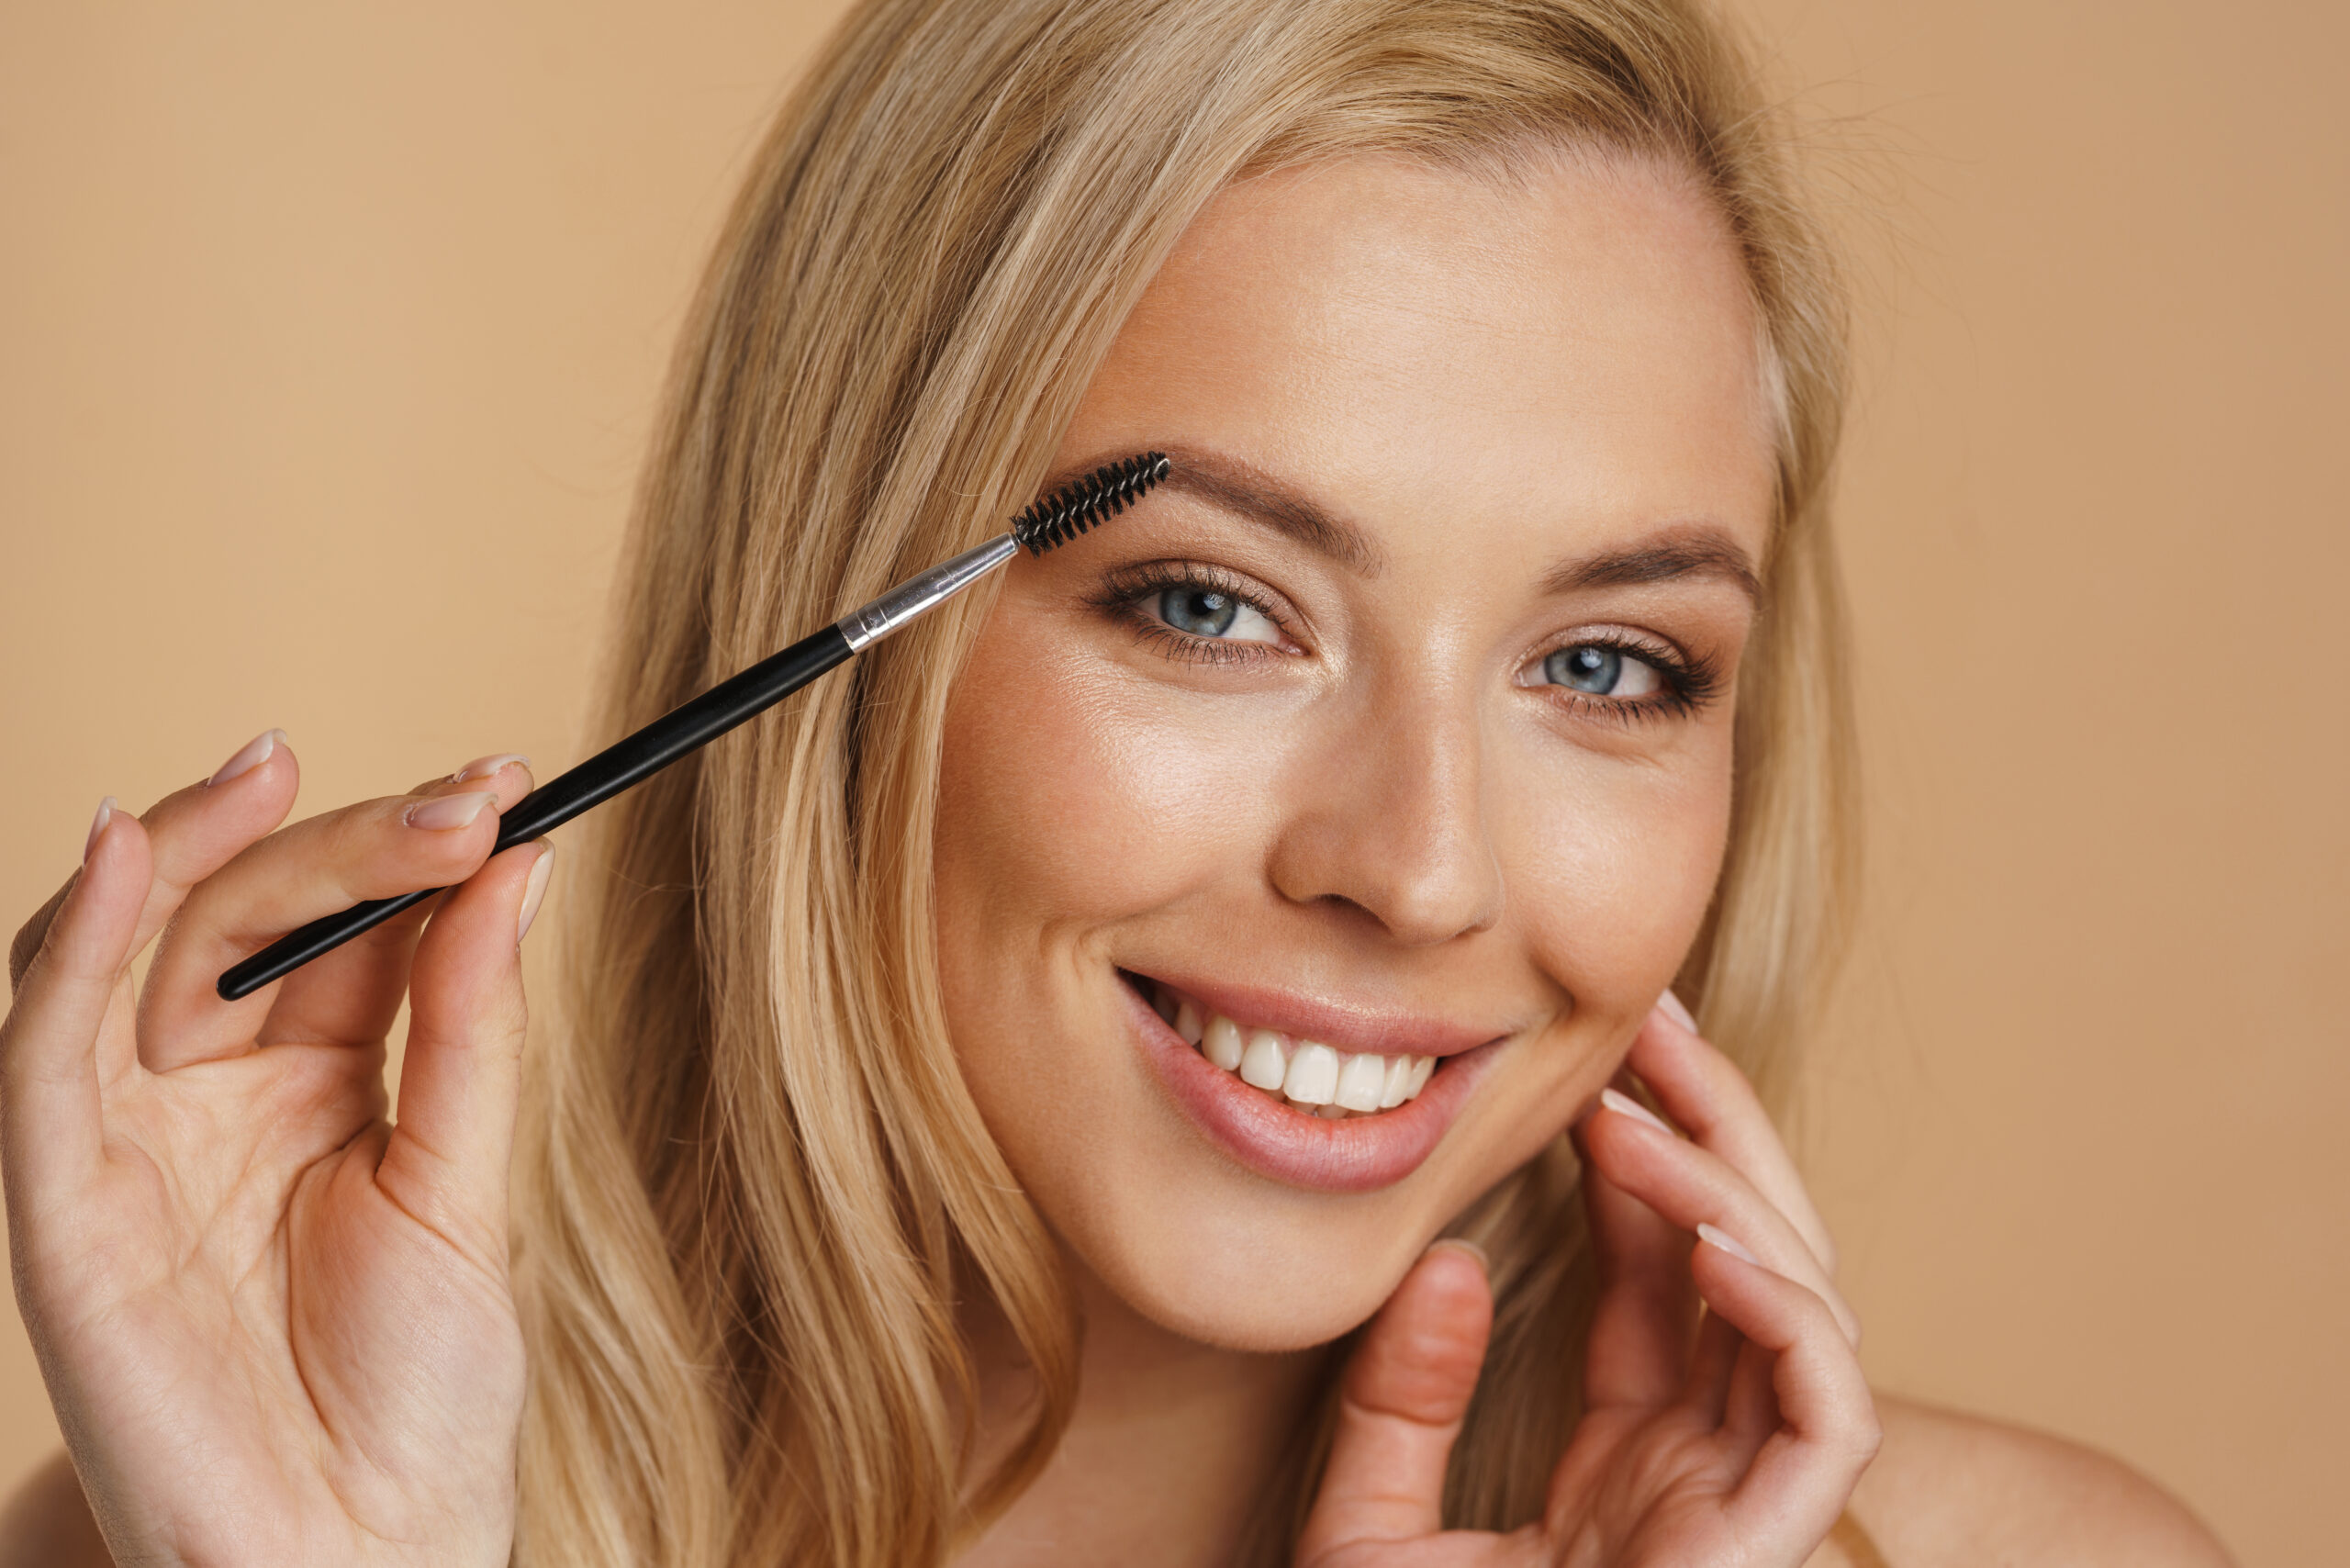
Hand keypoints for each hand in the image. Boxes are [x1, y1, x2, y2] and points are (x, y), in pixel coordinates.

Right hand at [2, 733, 549, 1567]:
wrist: (360, 1555)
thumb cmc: (418, 1395)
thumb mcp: (467, 1184)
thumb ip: (473, 1026)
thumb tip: (522, 865)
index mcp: (317, 1088)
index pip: (346, 930)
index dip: (412, 848)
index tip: (507, 782)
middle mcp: (213, 1097)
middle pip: (249, 919)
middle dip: (343, 841)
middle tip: (456, 796)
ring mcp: (131, 1141)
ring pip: (137, 949)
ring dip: (204, 847)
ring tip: (284, 769)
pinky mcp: (60, 1200)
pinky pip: (42, 1049)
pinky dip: (69, 942)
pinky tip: (120, 849)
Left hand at [1298, 1001, 1877, 1567]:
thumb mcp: (1371, 1529)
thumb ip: (1400, 1410)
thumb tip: (1447, 1263)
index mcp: (1628, 1470)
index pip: (1664, 1282)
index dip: (1644, 1166)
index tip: (1594, 1067)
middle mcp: (1703, 1478)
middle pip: (1756, 1267)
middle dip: (1717, 1133)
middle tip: (1654, 1021)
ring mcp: (1743, 1514)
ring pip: (1804, 1314)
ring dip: (1730, 1197)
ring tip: (1626, 1119)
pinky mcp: (1764, 1553)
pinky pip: (1834, 1416)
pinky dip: (1788, 1317)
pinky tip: (1705, 1244)